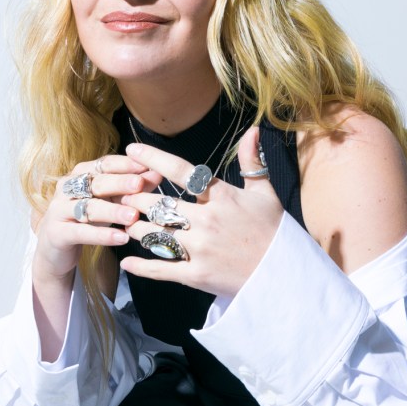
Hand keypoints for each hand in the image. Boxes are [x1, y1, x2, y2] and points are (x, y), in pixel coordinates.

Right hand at [32, 154, 157, 284]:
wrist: (55, 248)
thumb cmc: (87, 219)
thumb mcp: (110, 202)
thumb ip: (132, 189)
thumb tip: (158, 174)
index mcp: (80, 174)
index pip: (105, 164)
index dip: (126, 164)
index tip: (148, 165)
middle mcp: (67, 187)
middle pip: (96, 183)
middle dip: (120, 183)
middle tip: (140, 184)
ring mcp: (59, 209)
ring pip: (89, 208)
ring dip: (113, 211)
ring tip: (133, 216)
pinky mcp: (56, 233)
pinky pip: (81, 232)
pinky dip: (102, 235)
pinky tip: (122, 238)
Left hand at [120, 127, 283, 297]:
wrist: (284, 274)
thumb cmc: (274, 231)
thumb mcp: (265, 194)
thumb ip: (252, 162)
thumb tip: (253, 130)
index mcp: (222, 197)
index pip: (181, 171)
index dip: (153, 159)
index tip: (132, 151)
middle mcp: (207, 220)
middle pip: (158, 204)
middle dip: (135, 198)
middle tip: (122, 194)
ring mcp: (200, 249)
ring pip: (154, 234)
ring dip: (135, 227)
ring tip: (126, 222)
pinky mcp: (197, 276)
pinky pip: (161, 269)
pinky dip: (140, 266)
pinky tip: (127, 261)